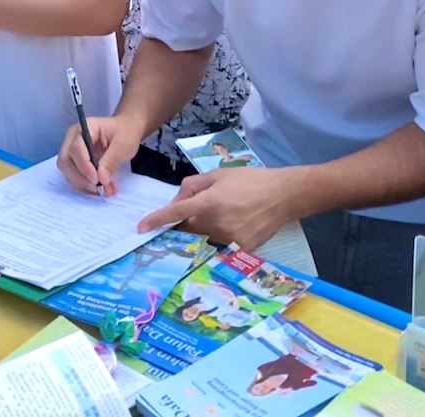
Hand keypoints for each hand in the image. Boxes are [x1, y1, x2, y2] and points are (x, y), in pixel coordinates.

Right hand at [57, 115, 146, 196]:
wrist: (126, 130)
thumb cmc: (125, 133)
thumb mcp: (123, 145)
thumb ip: (111, 161)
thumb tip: (101, 179)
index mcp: (85, 128)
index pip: (76, 148)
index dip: (84, 166)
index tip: (97, 180)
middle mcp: (73, 137)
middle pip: (66, 161)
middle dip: (80, 178)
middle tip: (100, 189)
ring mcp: (72, 149)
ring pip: (67, 170)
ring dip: (83, 184)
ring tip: (104, 190)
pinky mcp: (75, 160)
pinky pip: (73, 175)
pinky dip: (85, 185)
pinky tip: (100, 188)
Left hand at [137, 168, 299, 248]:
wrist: (283, 195)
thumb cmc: (250, 180)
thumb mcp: (218, 175)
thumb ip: (193, 185)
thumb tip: (179, 200)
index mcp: (209, 202)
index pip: (176, 213)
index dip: (156, 220)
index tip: (141, 228)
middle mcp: (216, 224)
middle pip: (188, 228)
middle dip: (186, 220)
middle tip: (201, 208)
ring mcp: (229, 239)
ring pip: (203, 238)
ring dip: (203, 228)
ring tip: (224, 213)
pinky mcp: (241, 250)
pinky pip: (219, 246)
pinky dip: (219, 237)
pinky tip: (234, 224)